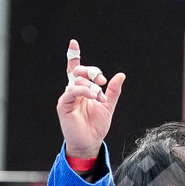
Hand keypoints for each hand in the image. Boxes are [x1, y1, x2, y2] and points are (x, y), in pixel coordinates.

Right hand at [58, 39, 125, 158]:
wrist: (90, 142)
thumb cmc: (96, 126)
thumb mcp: (108, 105)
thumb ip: (113, 91)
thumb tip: (121, 75)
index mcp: (82, 89)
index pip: (76, 69)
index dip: (74, 56)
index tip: (73, 42)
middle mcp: (73, 91)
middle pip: (78, 71)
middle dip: (92, 72)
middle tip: (103, 81)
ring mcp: (68, 97)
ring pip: (78, 80)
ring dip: (93, 87)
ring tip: (100, 99)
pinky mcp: (64, 105)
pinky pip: (72, 91)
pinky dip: (84, 91)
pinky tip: (93, 96)